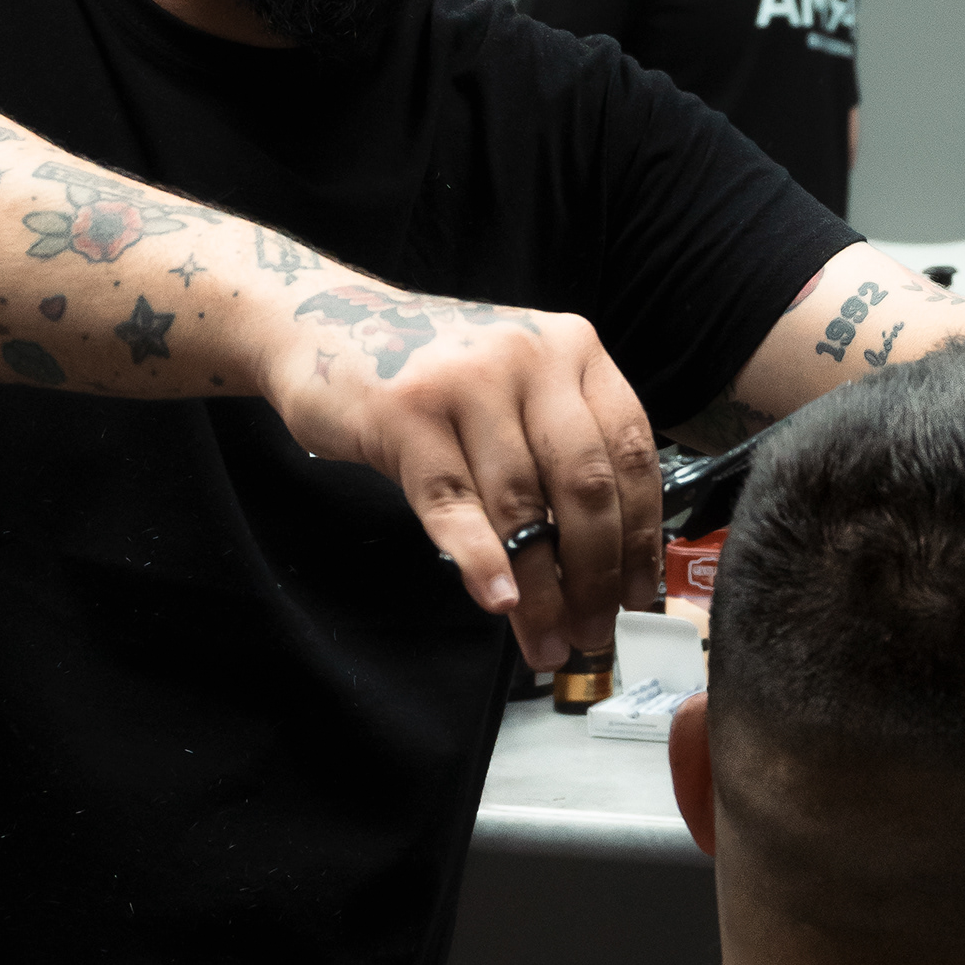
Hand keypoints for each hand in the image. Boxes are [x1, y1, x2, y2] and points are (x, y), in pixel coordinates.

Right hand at [260, 282, 661, 668]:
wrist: (323, 324)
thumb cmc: (434, 377)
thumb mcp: (513, 392)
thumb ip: (558, 455)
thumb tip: (601, 569)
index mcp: (574, 350)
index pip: (631, 452)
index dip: (641, 534)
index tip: (639, 596)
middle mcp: (531, 356)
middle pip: (583, 484)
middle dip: (595, 574)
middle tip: (593, 632)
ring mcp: (467, 380)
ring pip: (520, 503)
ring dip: (540, 588)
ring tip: (546, 640)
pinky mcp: (405, 412)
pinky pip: (453, 500)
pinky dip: (480, 559)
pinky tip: (498, 601)